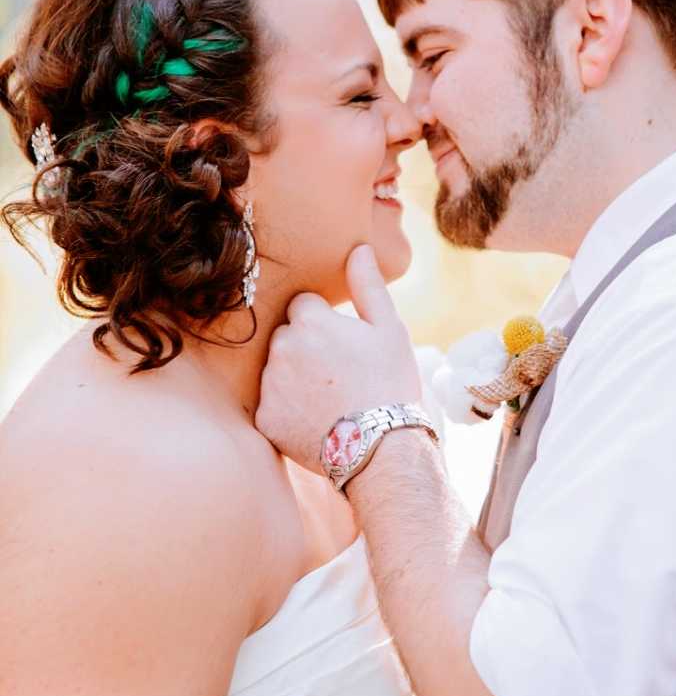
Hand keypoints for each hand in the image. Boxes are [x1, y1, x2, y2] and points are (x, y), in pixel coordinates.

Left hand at [256, 245, 421, 471]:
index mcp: (310, 321)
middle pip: (287, 336)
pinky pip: (271, 405)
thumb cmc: (390, 383)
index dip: (326, 324)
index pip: (304, 306)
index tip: (345, 345)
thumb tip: (357, 248)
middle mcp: (282, 347)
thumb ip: (367, 286)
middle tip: (339, 374)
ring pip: (276, 369)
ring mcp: (270, 385)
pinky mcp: (264, 418)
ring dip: (294, 378)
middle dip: (306, 348)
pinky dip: (288, 411)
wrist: (381, 447)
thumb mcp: (389, 329)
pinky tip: (315, 420)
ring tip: (329, 400)